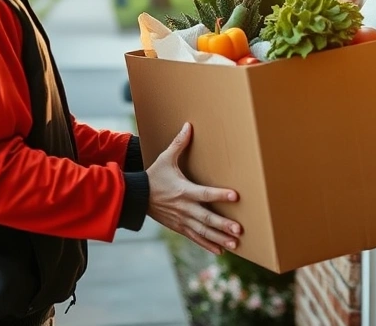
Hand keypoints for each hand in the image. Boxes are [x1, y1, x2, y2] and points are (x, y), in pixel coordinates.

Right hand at [146, 123, 242, 254]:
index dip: (220, 194)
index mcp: (184, 191)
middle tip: (239, 229)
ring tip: (236, 243)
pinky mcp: (179, 227)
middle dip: (223, 224)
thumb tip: (188, 125)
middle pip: (207, 217)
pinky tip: (220, 250)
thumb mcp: (165, 159)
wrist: (136, 197)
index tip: (235, 196)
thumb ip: (179, 144)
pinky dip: (207, 244)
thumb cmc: (154, 176)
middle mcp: (185, 208)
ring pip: (203, 231)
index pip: (205, 193)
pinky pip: (195, 237)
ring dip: (219, 237)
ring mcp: (182, 220)